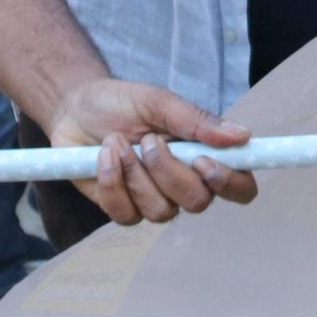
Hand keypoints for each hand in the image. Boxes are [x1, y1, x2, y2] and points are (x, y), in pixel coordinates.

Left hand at [46, 78, 257, 223]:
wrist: (75, 109)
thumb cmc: (122, 103)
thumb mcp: (158, 102)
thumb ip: (197, 120)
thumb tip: (242, 135)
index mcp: (203, 156)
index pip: (239, 188)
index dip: (230, 182)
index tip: (202, 160)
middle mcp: (183, 184)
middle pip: (198, 202)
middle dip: (168, 171)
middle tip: (148, 140)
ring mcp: (153, 200)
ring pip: (160, 211)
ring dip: (134, 172)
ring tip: (116, 141)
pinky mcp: (123, 209)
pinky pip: (125, 214)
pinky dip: (111, 181)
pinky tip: (104, 156)